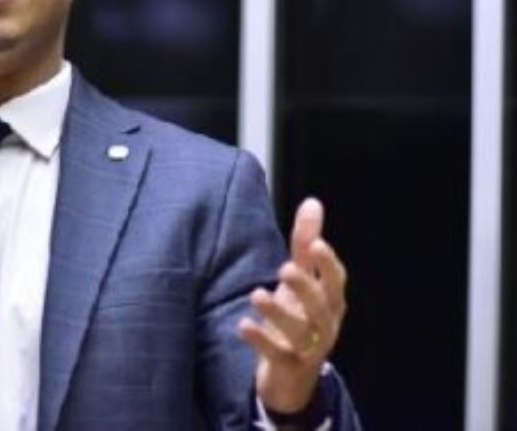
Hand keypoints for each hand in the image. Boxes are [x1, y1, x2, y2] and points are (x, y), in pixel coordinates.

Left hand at [237, 197, 347, 412]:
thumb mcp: (302, 281)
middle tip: (285, 269)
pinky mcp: (288, 366)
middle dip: (305, 288)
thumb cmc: (300, 318)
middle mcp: (325, 324)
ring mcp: (308, 348)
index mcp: (330, 302)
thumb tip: (313, 202)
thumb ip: (305, 244)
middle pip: (321, 306)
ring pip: (300, 332)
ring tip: (257, 294)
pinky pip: (276, 354)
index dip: (328, 264)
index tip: (316, 244)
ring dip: (278, 313)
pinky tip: (243, 325)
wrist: (294, 377)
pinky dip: (261, 340)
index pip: (335, 281)